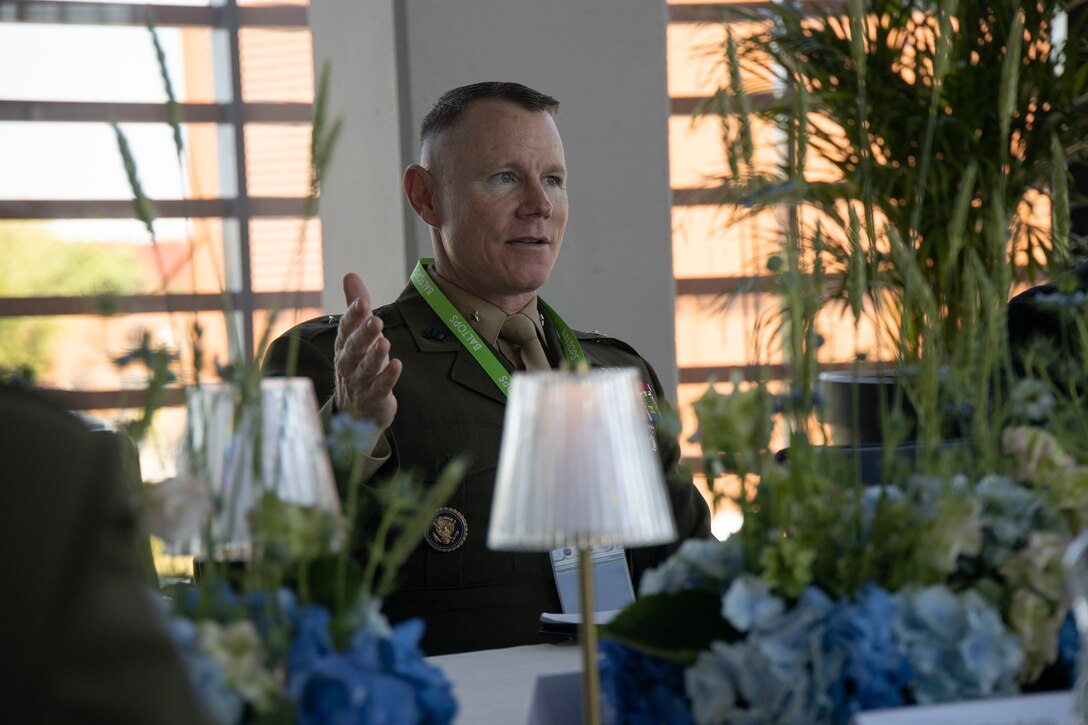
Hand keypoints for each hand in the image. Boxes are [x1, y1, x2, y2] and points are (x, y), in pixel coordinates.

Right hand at [332, 273, 401, 431]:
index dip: (353, 315)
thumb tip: (350, 275)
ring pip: (366, 368)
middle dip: (364, 334)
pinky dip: (387, 378)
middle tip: (374, 320)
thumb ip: (355, 307)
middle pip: (354, 347)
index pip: (345, 328)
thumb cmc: (359, 365)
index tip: (362, 302)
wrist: (356, 410)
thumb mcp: (357, 336)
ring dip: (375, 355)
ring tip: (385, 342)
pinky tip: (397, 366)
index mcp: (344, 346)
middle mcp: (348, 363)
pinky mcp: (373, 398)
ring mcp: (359, 382)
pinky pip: (380, 388)